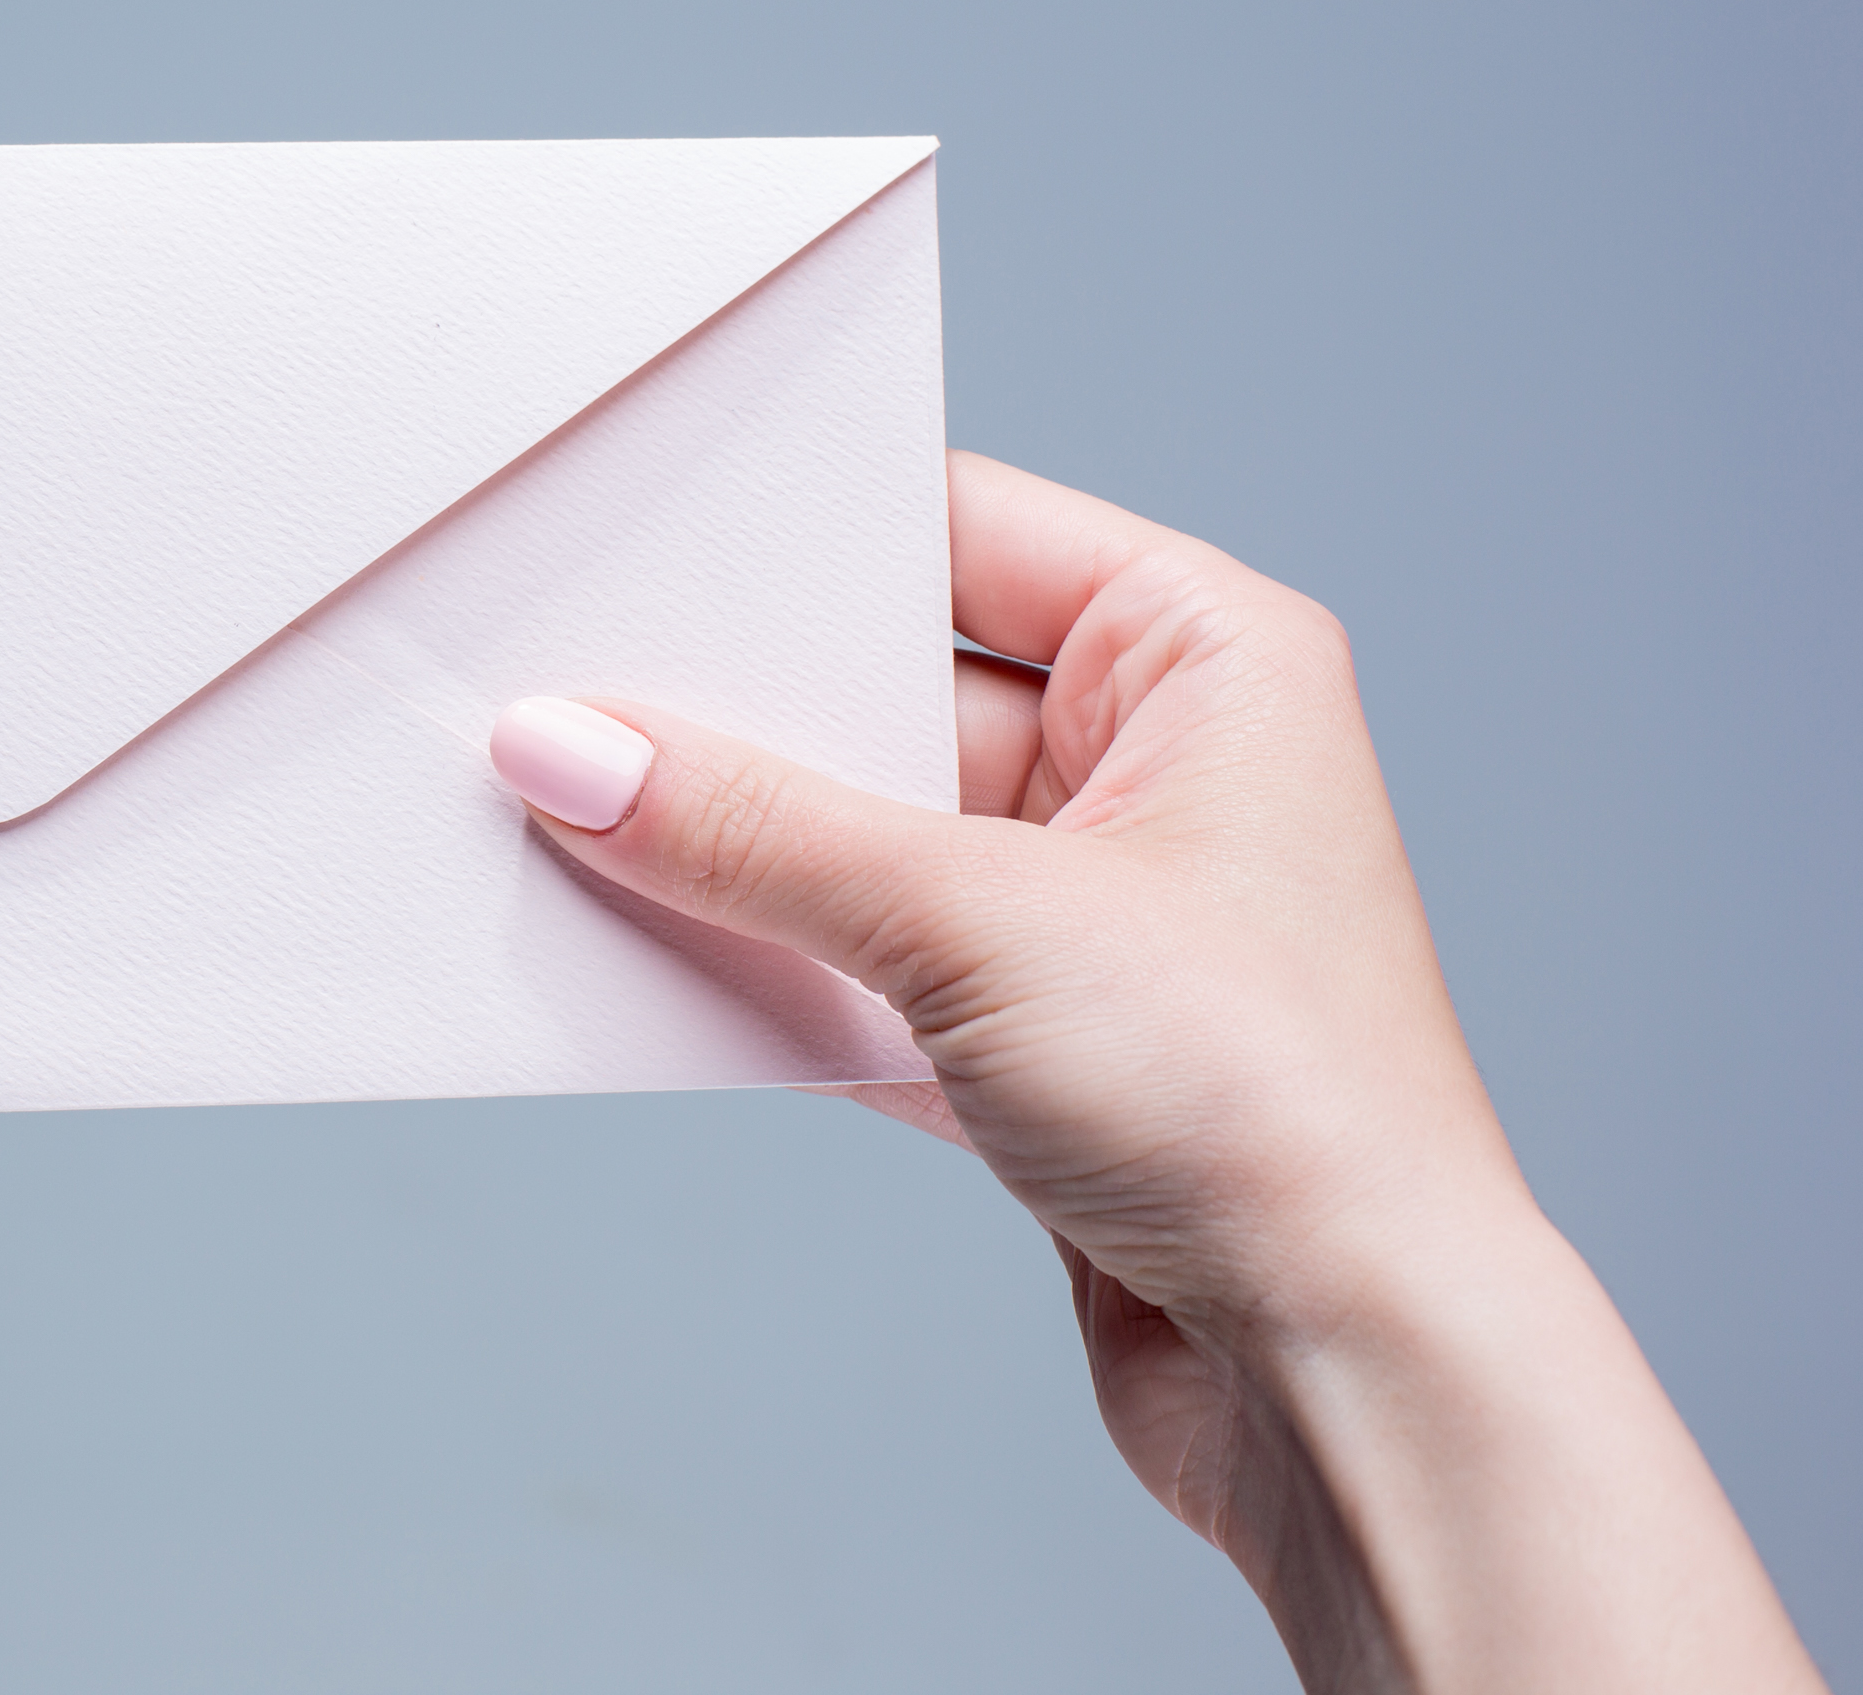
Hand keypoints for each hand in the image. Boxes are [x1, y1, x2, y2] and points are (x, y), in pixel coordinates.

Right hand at [487, 454, 1820, 1692]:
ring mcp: (1091, 907)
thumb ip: (753, 832)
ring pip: (858, 839)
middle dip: (732, 716)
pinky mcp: (1033, 1041)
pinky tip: (641, 962)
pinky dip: (761, 969)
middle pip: (887, 690)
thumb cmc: (1278, 1116)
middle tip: (561, 701)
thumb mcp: (976, 926)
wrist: (1353, 1384)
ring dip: (730, 858)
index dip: (794, 537)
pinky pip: (856, 963)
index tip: (629, 550)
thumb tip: (575, 750)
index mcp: (1205, 656)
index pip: (958, 529)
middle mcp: (1157, 764)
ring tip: (570, 833)